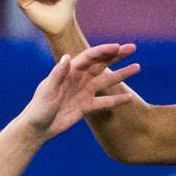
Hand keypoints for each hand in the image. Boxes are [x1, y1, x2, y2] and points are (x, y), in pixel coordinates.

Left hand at [20, 42, 140, 138]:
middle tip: (132, 48)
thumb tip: (68, 57)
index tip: (117, 47)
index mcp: (70, 70)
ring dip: (122, 74)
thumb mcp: (47, 89)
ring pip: (107, 81)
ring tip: (137, 67)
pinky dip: (117, 100)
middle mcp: (79, 78)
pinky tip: (130, 98)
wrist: (37, 127)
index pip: (90, 57)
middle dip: (117, 56)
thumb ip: (58, 73)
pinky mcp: (86, 106)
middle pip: (102, 64)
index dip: (104, 51)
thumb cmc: (39, 107)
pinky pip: (105, 102)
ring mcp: (84, 92)